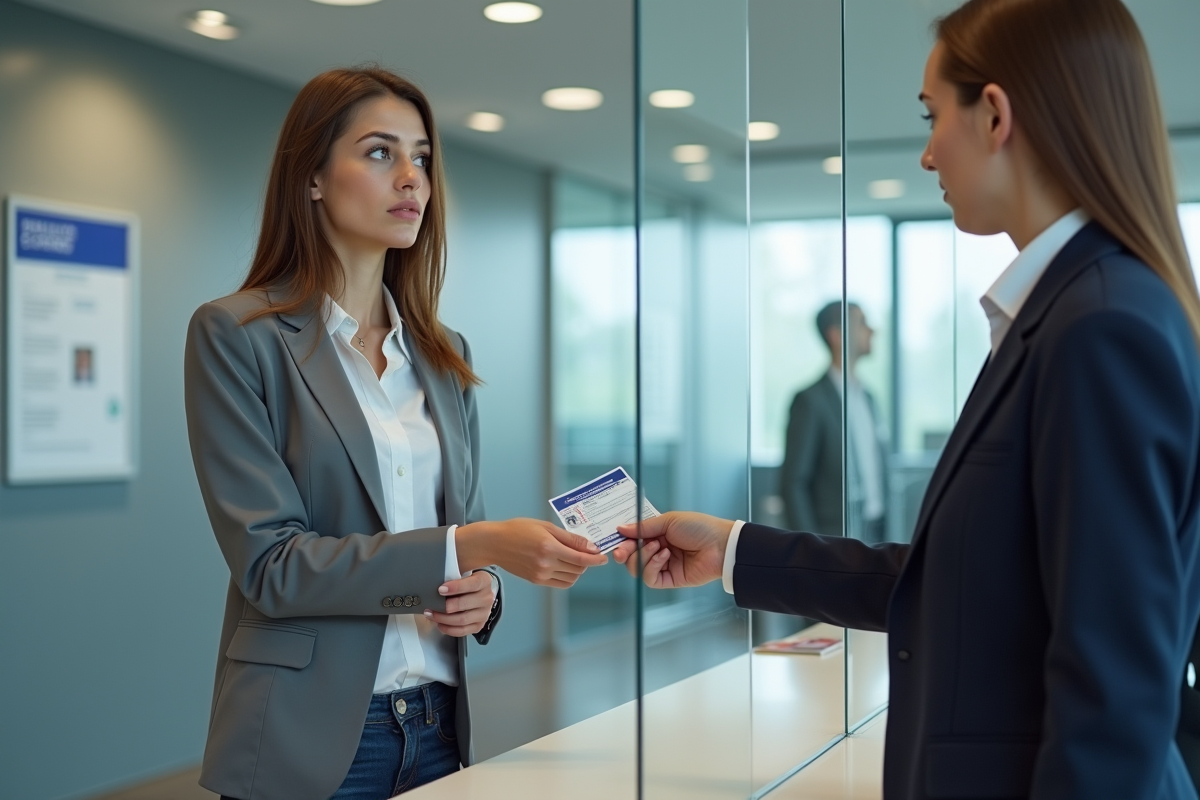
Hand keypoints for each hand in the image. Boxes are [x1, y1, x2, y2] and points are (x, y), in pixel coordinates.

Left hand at [424, 571, 493, 636]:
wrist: (479, 592)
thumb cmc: (468, 581)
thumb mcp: (464, 571)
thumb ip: (453, 572)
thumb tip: (436, 575)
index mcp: (484, 581)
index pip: (472, 584)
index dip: (456, 587)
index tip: (441, 589)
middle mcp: (486, 598)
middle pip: (465, 604)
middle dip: (445, 606)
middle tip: (432, 605)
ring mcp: (483, 613)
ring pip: (462, 619)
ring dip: (443, 618)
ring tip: (431, 614)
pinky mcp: (479, 625)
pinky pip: (462, 631)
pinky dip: (449, 629)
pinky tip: (440, 624)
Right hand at [456, 518, 608, 587]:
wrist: (495, 543)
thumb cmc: (518, 530)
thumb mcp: (546, 527)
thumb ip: (570, 538)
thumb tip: (591, 547)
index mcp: (549, 547)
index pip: (581, 558)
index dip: (596, 559)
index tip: (603, 557)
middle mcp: (545, 564)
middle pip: (578, 569)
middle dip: (587, 562)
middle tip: (588, 552)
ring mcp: (540, 574)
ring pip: (571, 578)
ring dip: (578, 570)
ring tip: (576, 558)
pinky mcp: (536, 580)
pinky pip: (560, 583)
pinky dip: (568, 577)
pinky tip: (566, 566)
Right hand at [611, 511, 732, 588]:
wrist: (720, 545)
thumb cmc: (700, 528)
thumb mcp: (669, 520)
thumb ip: (643, 526)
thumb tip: (621, 528)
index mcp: (658, 533)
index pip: (633, 538)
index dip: (622, 539)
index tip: (613, 538)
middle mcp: (658, 549)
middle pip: (631, 556)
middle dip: (625, 552)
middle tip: (621, 550)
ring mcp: (663, 565)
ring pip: (637, 568)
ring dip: (643, 556)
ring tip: (657, 546)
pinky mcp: (669, 579)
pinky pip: (650, 578)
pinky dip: (652, 566)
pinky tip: (664, 556)